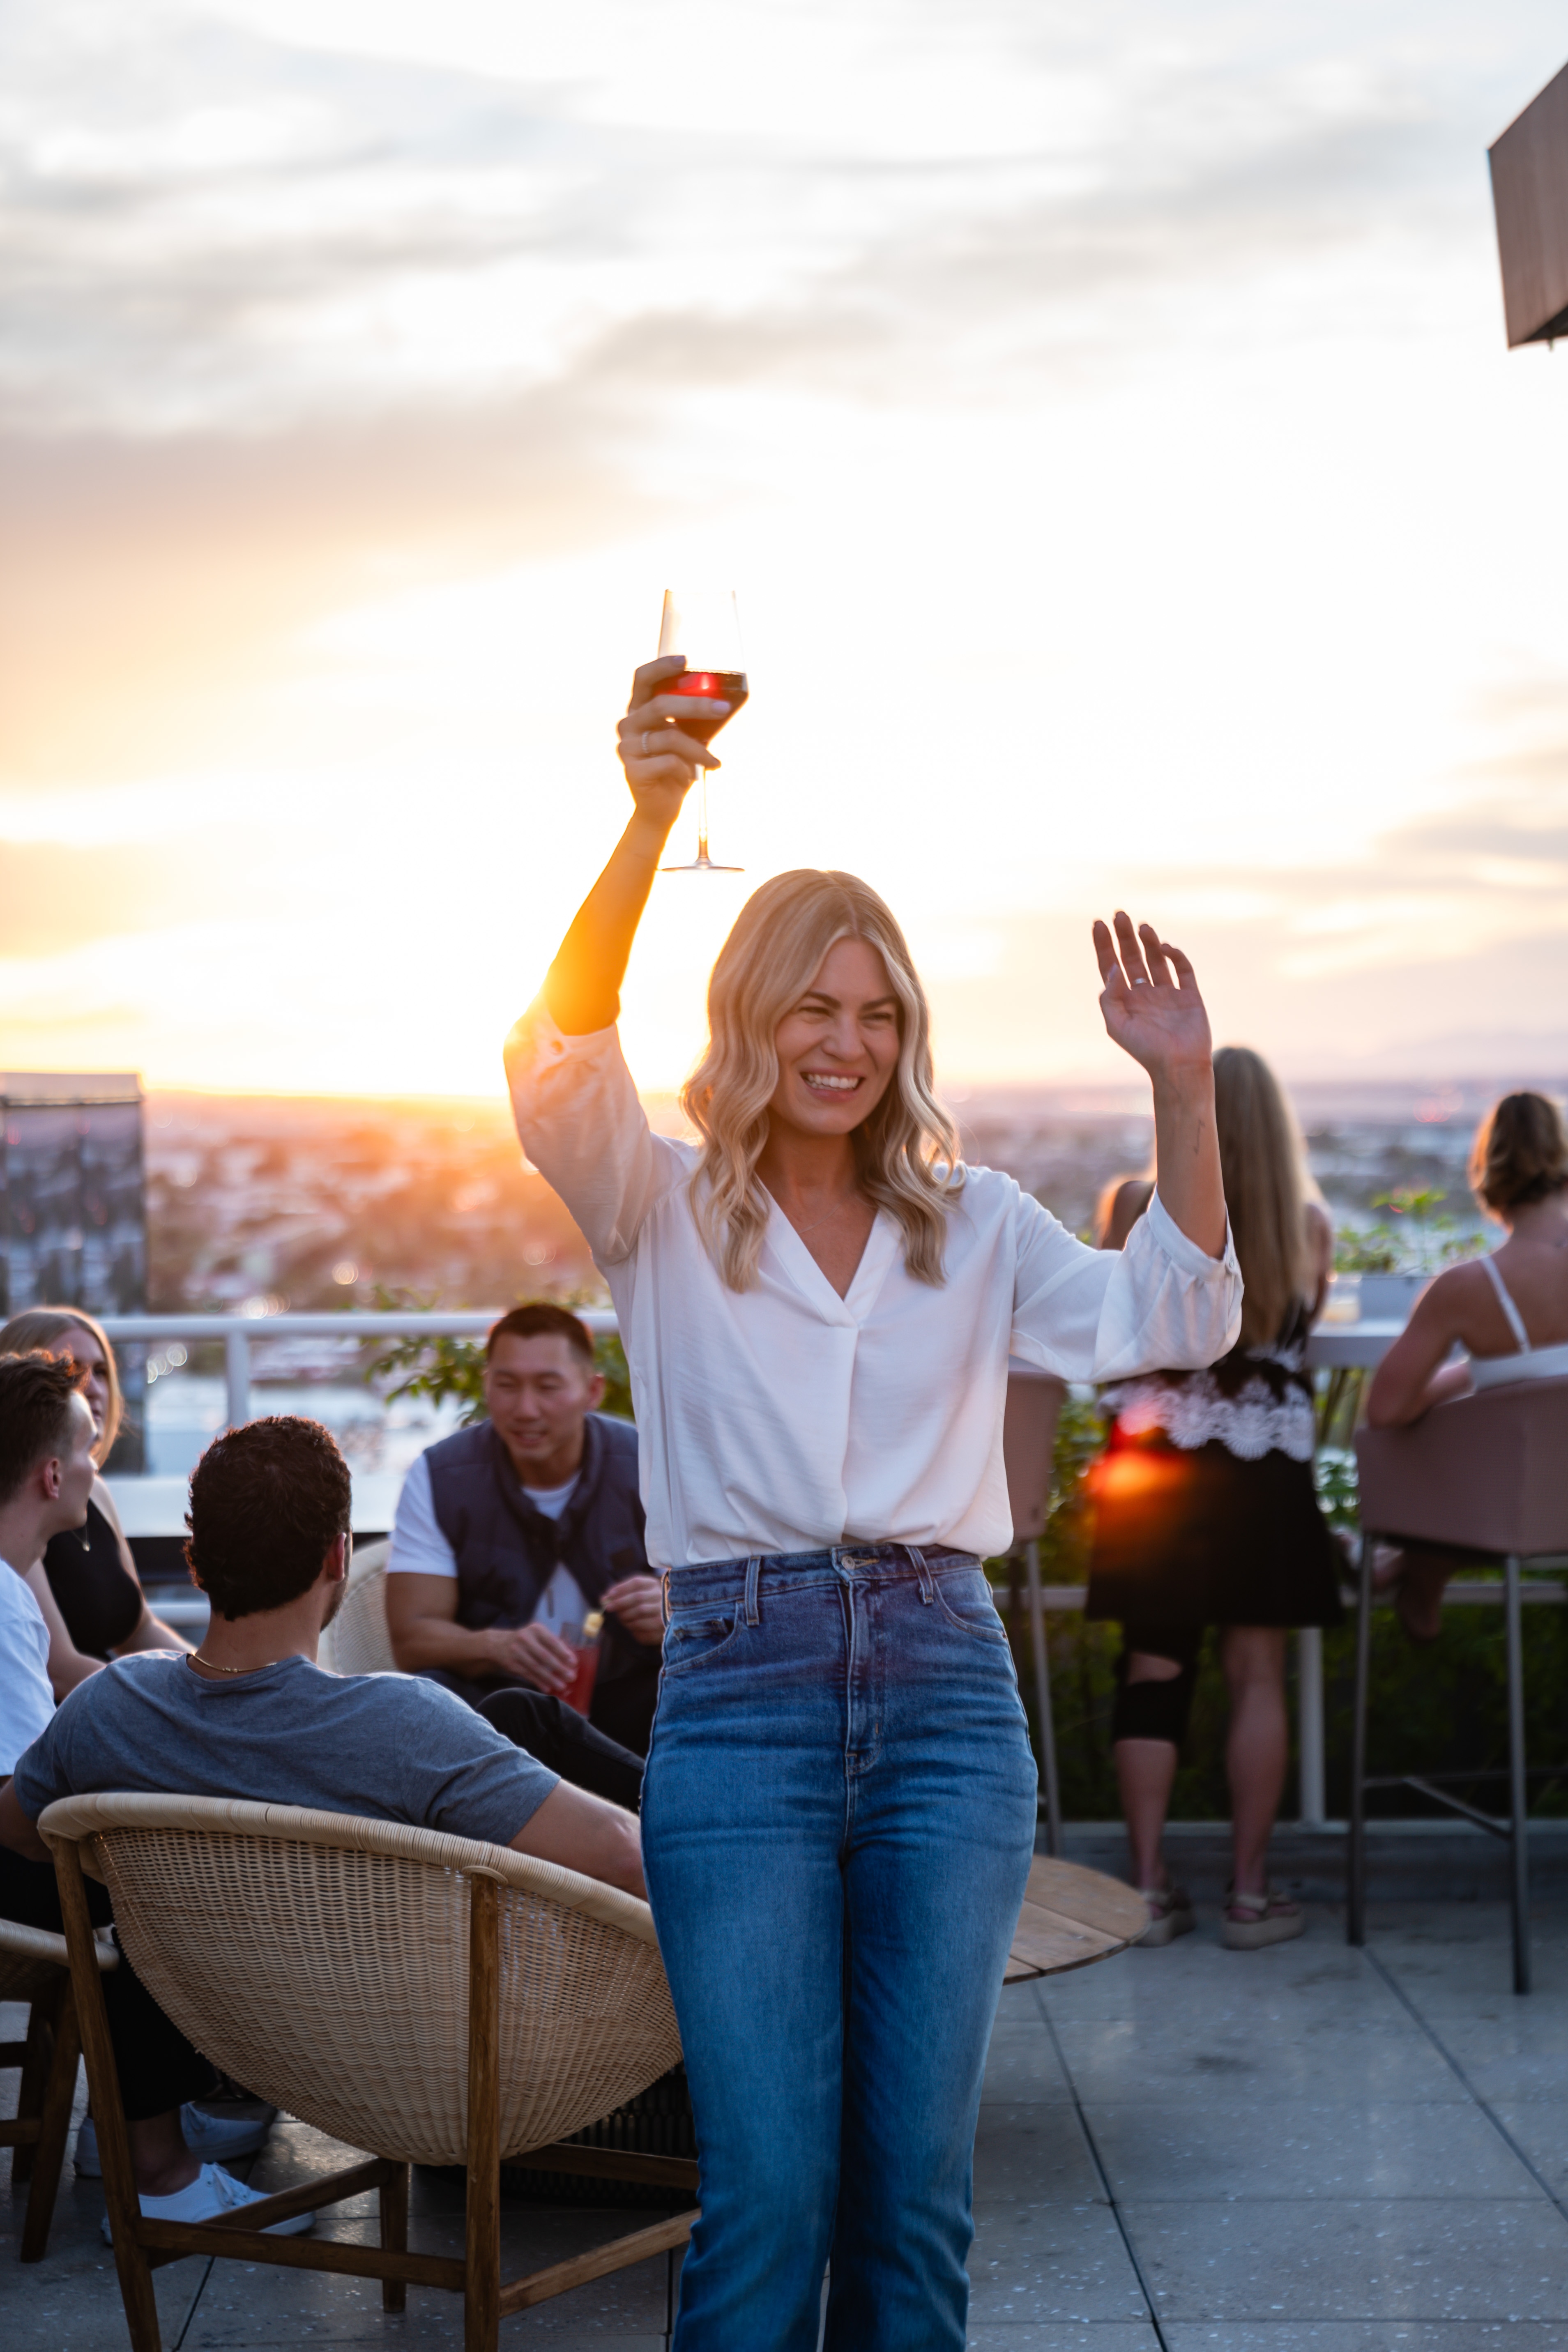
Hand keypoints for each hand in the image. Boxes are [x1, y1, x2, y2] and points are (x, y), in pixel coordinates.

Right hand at [482, 1621, 578, 1694]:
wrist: (497, 1643)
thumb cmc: (524, 1640)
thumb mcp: (536, 1635)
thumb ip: (551, 1643)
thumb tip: (569, 1658)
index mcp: (535, 1630)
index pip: (552, 1641)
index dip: (563, 1653)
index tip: (573, 1662)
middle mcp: (525, 1639)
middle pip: (544, 1656)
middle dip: (559, 1668)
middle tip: (570, 1677)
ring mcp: (517, 1652)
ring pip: (536, 1667)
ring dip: (550, 1678)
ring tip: (561, 1685)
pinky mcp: (512, 1664)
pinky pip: (528, 1674)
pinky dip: (538, 1682)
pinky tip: (547, 1687)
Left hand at [602, 1574, 664, 1645]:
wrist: (664, 1618)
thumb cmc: (644, 1603)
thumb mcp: (635, 1593)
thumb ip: (621, 1593)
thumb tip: (604, 1598)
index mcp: (653, 1584)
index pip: (636, 1582)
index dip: (621, 1588)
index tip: (608, 1595)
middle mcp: (661, 1596)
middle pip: (638, 1597)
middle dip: (620, 1603)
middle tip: (609, 1608)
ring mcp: (664, 1611)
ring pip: (640, 1612)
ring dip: (626, 1616)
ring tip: (621, 1618)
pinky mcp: (663, 1627)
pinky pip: (645, 1626)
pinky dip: (633, 1628)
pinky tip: (631, 1627)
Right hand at [615, 657, 731, 833]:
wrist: (660, 808)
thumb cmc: (676, 767)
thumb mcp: (686, 738)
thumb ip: (692, 720)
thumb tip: (721, 703)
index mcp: (639, 711)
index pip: (642, 680)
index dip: (661, 667)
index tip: (685, 660)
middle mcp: (628, 725)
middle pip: (659, 705)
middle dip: (695, 705)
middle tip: (721, 709)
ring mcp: (627, 748)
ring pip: (669, 737)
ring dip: (698, 750)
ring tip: (712, 761)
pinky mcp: (633, 771)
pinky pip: (669, 761)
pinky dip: (687, 769)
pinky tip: (689, 777)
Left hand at [1092, 912, 1211, 1083]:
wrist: (1178, 1066)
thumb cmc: (1144, 1050)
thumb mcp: (1117, 1025)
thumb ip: (1110, 996)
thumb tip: (1114, 967)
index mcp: (1125, 1000)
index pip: (1111, 965)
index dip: (1104, 945)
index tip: (1098, 923)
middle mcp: (1145, 993)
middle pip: (1132, 957)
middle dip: (1125, 936)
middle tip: (1119, 914)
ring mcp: (1168, 993)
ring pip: (1156, 959)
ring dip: (1149, 941)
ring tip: (1141, 925)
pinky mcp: (1190, 995)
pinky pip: (1182, 969)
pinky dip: (1175, 955)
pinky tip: (1165, 947)